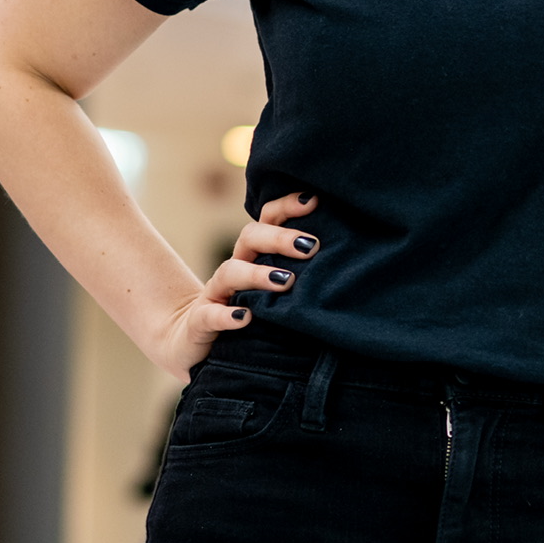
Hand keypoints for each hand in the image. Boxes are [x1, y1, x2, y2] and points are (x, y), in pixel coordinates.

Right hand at [145, 193, 322, 381]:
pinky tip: (245, 318)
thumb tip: (349, 260)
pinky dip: (227, 316)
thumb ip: (302, 273)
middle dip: (280, 237)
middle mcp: (235, 266)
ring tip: (285, 281)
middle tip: (311, 247)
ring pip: (231, 271)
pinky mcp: (200, 321)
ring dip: (258, 274)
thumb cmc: (250, 311)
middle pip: (250, 236)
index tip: (315, 201)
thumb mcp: (277, 290)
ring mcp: (215, 293)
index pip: (268, 219)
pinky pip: (210, 315)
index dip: (288, 207)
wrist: (193, 341)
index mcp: (254, 254)